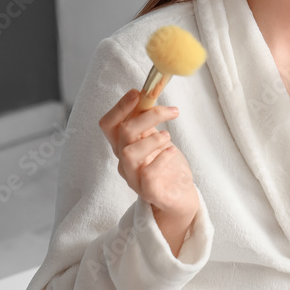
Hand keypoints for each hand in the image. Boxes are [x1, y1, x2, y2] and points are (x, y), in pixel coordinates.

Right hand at [99, 89, 199, 239]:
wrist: (180, 196)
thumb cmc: (167, 165)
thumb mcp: (156, 138)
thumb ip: (147, 120)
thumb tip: (145, 93)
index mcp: (123, 146)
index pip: (108, 124)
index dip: (120, 107)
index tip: (138, 92)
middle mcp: (124, 162)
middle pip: (123, 133)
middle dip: (148, 116)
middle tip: (171, 112)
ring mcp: (134, 178)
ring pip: (129, 153)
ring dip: (152, 139)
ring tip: (168, 137)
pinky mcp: (149, 192)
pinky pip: (147, 175)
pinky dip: (161, 159)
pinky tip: (171, 152)